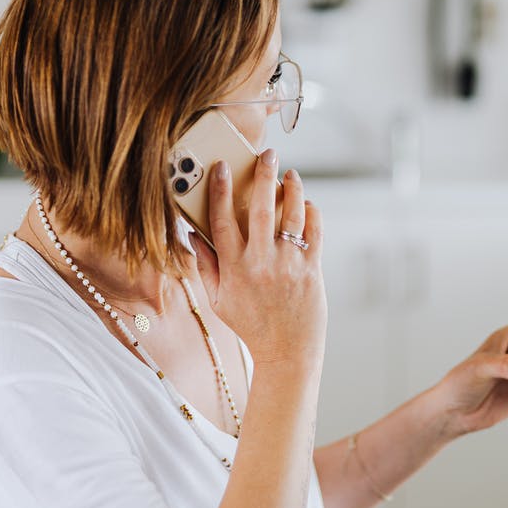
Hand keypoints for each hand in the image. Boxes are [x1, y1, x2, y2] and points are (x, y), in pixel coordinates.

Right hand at [191, 149, 327, 366]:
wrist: (287, 352)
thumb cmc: (251, 326)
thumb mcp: (218, 301)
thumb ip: (206, 266)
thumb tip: (192, 236)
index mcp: (233, 268)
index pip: (222, 220)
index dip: (220, 190)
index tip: (221, 167)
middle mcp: (261, 262)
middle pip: (261, 208)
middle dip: (263, 175)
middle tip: (266, 155)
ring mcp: (289, 264)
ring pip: (292, 214)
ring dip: (292, 188)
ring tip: (290, 175)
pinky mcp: (312, 269)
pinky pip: (315, 231)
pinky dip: (312, 212)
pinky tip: (306, 204)